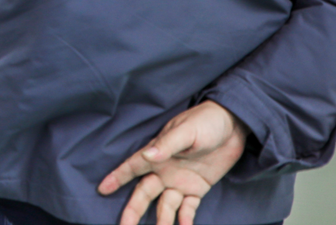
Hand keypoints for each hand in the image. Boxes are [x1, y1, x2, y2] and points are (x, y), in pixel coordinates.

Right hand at [97, 101, 248, 224]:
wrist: (234, 125)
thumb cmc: (205, 121)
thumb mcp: (186, 131)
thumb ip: (166, 145)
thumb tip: (147, 156)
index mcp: (157, 154)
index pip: (132, 167)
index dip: (117, 177)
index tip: (102, 189)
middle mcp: (164, 170)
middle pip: (144, 194)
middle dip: (133, 210)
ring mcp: (180, 181)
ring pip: (165, 206)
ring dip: (161, 220)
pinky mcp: (197, 188)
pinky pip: (188, 208)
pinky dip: (185, 220)